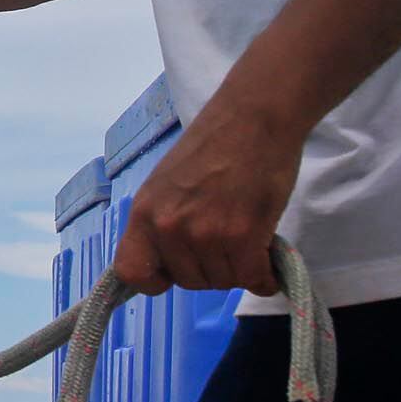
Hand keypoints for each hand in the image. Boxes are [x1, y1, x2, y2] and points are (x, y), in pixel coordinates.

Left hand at [112, 103, 302, 296]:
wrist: (251, 119)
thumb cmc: (212, 148)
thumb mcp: (166, 186)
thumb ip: (163, 222)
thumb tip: (168, 259)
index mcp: (143, 213)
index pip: (131, 272)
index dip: (155, 280)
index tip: (174, 272)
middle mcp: (168, 227)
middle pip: (188, 281)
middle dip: (210, 270)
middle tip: (227, 244)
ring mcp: (205, 233)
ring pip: (223, 281)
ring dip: (239, 269)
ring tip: (247, 240)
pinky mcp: (243, 235)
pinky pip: (252, 278)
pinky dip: (265, 276)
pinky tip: (269, 264)